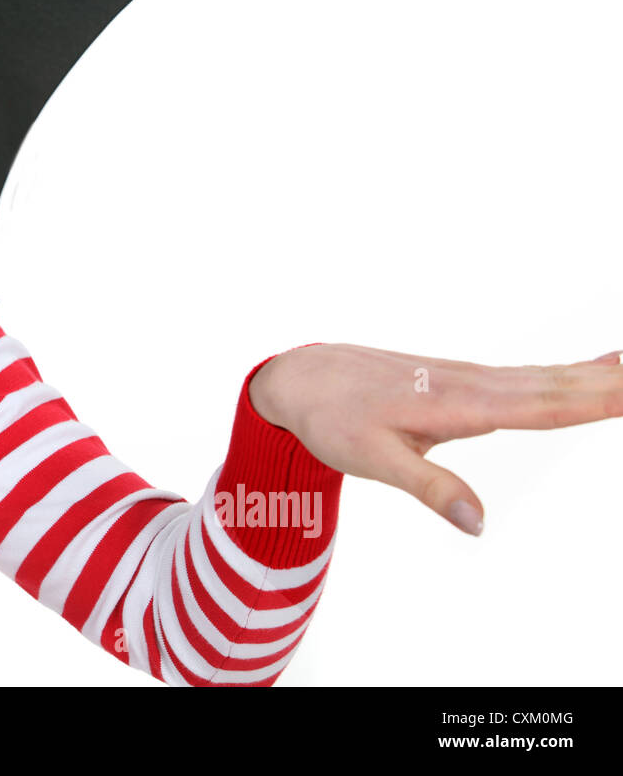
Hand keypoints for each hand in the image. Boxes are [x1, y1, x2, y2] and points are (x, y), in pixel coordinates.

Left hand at [248, 343, 622, 535]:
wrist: (303, 378)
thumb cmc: (334, 418)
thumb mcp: (372, 459)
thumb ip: (427, 487)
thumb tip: (478, 523)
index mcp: (458, 404)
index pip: (543, 406)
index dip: (596, 399)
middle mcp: (473, 385)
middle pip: (557, 385)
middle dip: (611, 381)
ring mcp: (470, 380)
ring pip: (548, 378)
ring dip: (599, 373)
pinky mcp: (464, 382)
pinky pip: (529, 378)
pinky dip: (569, 373)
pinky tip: (593, 370)